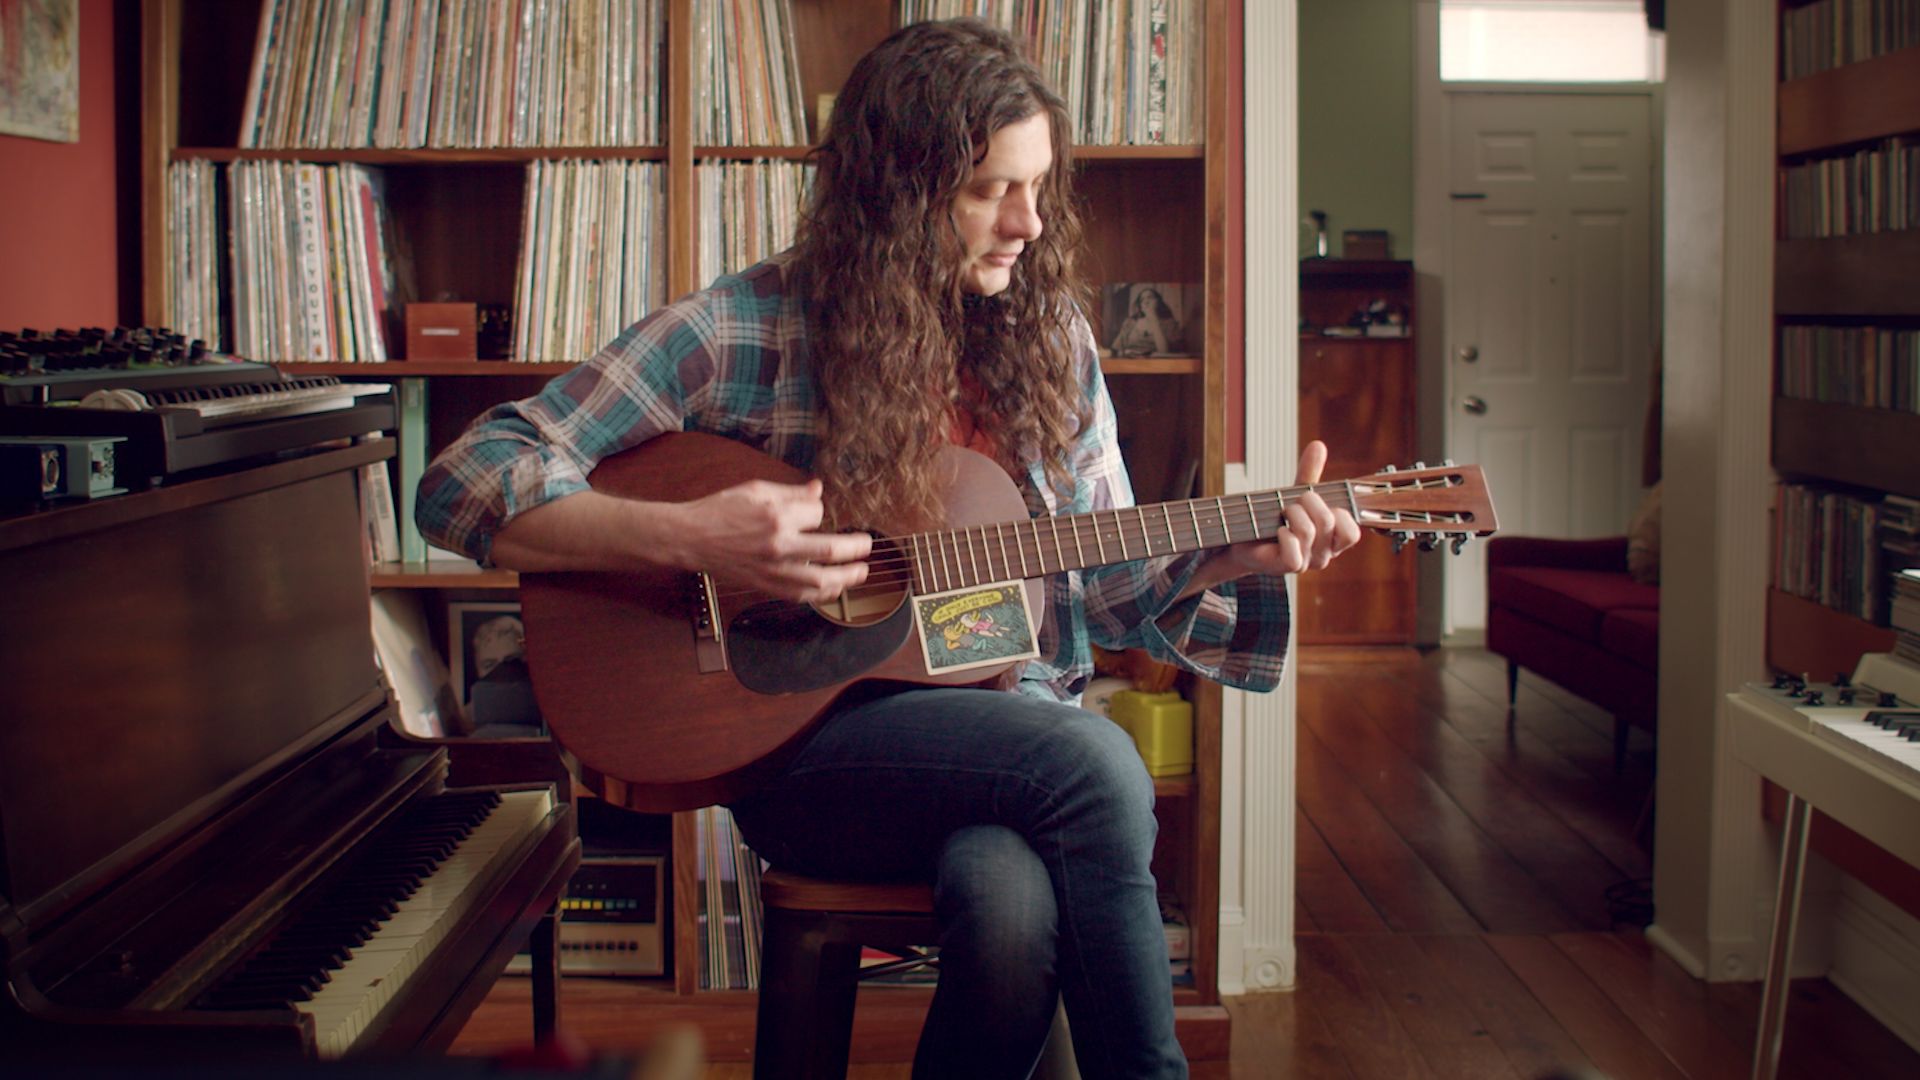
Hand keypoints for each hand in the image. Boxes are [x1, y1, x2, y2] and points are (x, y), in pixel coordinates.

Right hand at [667, 478, 870, 602]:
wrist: (691, 537)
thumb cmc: (720, 510)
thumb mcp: (756, 490)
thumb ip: (791, 492)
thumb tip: (818, 490)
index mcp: (776, 515)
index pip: (817, 514)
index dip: (819, 512)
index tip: (812, 513)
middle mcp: (778, 544)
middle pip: (830, 550)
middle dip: (855, 548)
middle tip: (866, 546)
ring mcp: (773, 569)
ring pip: (820, 580)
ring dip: (846, 578)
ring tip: (861, 572)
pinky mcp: (765, 585)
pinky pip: (800, 596)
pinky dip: (821, 595)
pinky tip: (833, 590)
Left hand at [1211, 440, 1361, 577]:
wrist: (1242, 537)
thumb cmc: (1273, 517)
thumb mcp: (1294, 493)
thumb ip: (1309, 472)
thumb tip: (1318, 445)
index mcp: (1333, 540)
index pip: (1352, 532)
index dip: (1339, 513)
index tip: (1317, 500)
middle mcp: (1324, 554)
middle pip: (1329, 522)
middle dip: (1309, 502)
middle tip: (1293, 502)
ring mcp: (1307, 563)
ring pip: (1309, 531)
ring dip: (1292, 513)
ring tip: (1282, 513)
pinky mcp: (1287, 567)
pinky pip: (1294, 551)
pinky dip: (1284, 534)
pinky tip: (1278, 531)